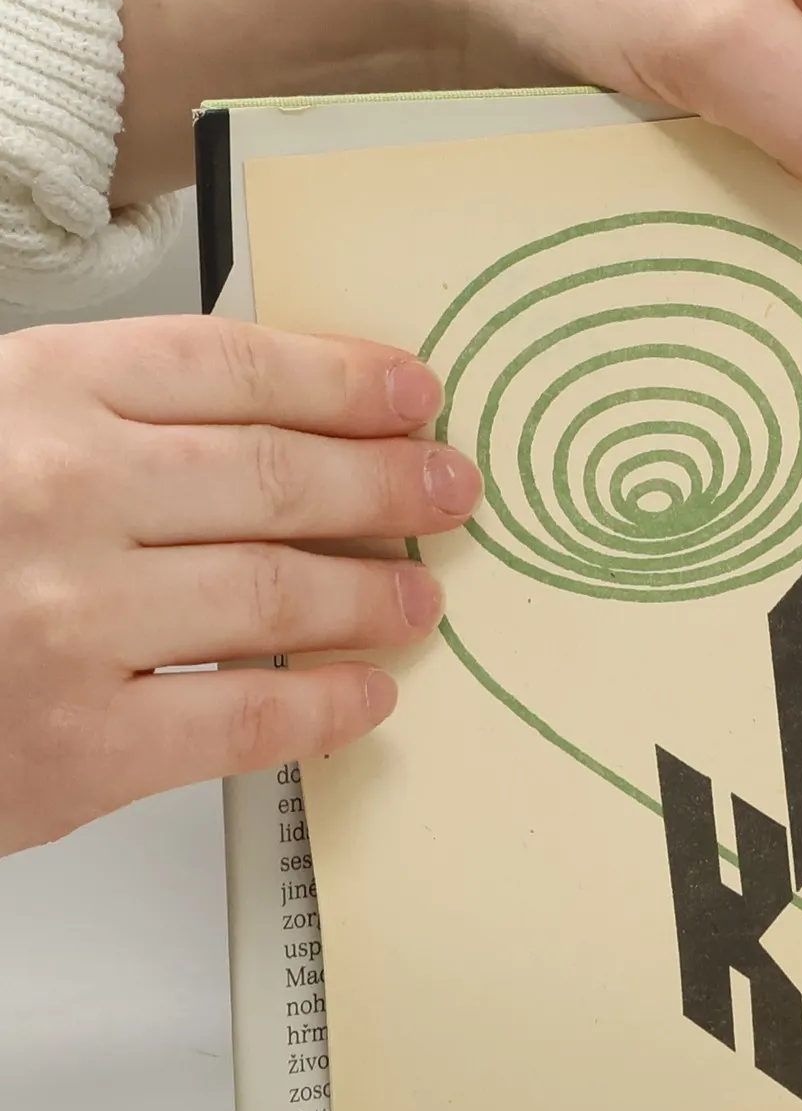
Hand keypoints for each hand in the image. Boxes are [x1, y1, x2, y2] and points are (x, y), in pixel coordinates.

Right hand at [0, 319, 475, 854]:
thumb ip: (98, 416)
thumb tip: (270, 420)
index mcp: (28, 394)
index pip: (233, 366)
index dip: (345, 379)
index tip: (413, 395)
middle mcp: (57, 492)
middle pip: (280, 475)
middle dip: (389, 482)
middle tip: (450, 491)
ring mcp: (70, 621)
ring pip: (281, 592)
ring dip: (374, 594)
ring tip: (417, 598)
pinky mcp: (78, 744)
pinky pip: (250, 714)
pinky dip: (328, 704)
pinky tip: (365, 693)